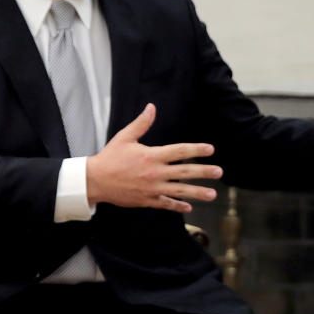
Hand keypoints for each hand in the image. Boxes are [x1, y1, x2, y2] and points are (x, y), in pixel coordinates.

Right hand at [86, 103, 222, 212]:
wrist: (95, 181)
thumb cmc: (110, 157)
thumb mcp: (125, 137)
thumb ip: (141, 124)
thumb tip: (151, 107)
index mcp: (151, 156)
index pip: (179, 151)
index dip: (196, 150)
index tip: (210, 149)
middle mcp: (155, 173)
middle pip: (184, 172)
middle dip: (203, 172)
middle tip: (219, 172)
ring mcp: (152, 188)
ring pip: (179, 191)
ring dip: (197, 193)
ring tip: (213, 194)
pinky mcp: (146, 200)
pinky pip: (165, 204)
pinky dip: (177, 206)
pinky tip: (189, 206)